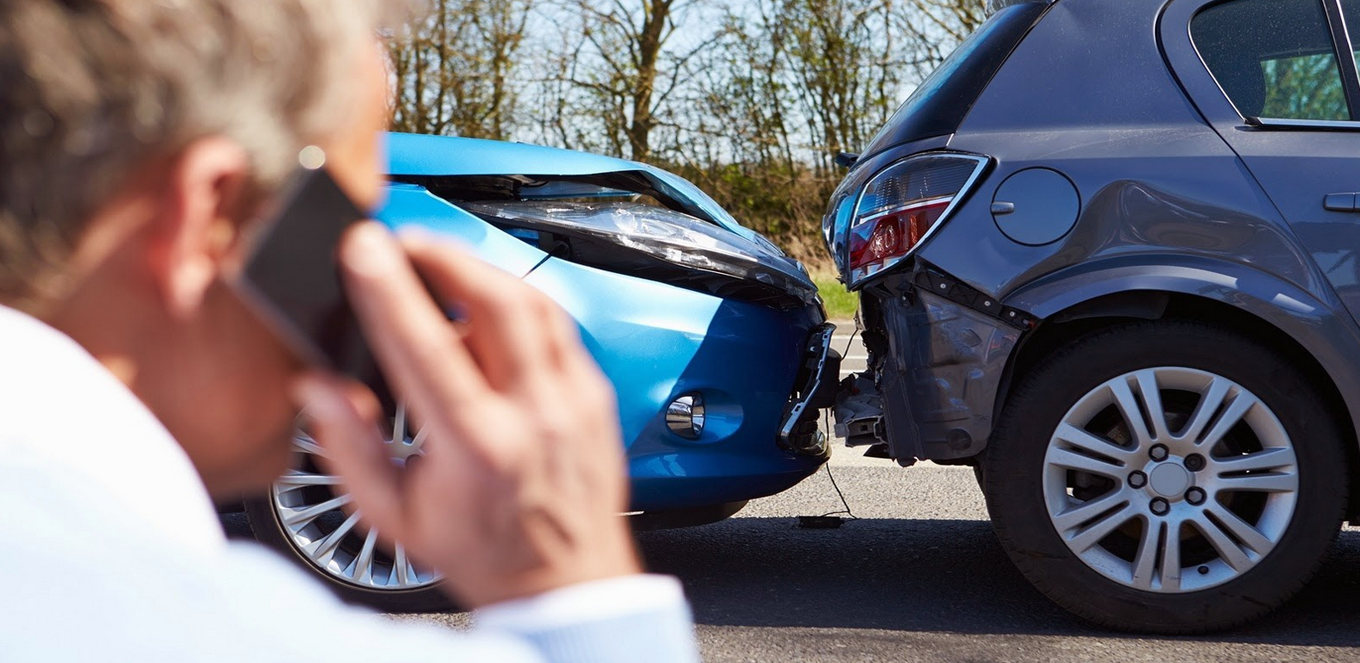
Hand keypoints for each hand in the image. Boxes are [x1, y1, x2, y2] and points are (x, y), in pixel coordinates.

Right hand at [292, 222, 641, 607]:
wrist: (566, 586)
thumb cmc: (483, 553)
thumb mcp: (395, 517)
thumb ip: (348, 448)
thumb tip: (317, 387)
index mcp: (478, 447)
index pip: (428, 346)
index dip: (390, 289)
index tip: (363, 248)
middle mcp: (536, 415)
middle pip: (497, 301)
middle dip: (444, 255)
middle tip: (404, 241)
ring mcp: (575, 400)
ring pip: (536, 302)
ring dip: (483, 270)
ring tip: (440, 264)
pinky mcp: (596, 394)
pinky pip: (560, 326)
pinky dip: (519, 304)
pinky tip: (487, 310)